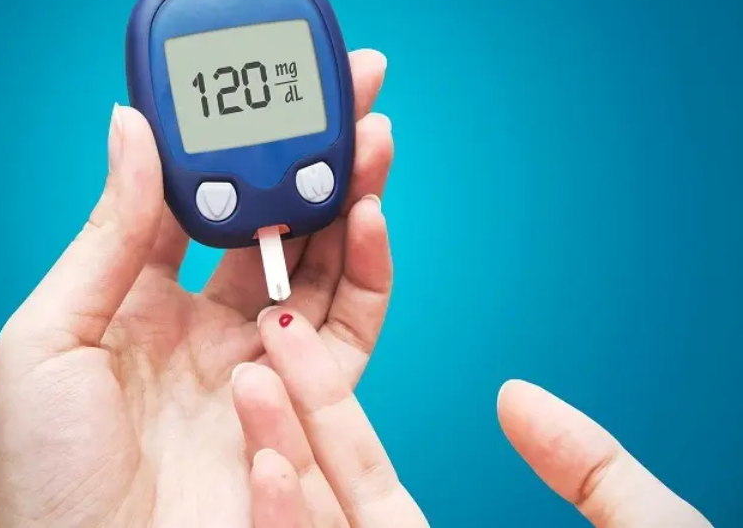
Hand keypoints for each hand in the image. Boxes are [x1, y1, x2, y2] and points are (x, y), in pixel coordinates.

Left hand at [0, 49, 392, 527]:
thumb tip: (132, 128)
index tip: (263, 89)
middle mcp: (213, 323)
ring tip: (369, 143)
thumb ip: (109, 234)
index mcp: (146, 299)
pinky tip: (368, 219)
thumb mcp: (50, 337)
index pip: (206, 201)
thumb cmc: (50, 475)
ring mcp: (264, 360)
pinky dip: (369, 271)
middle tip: (348, 97)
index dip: (238, 145)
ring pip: (326, 264)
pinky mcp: (307, 402)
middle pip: (281, 224)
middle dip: (316, 158)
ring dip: (351, 199)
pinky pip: (352, 328)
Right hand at [234, 311, 712, 527]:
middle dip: (290, 413)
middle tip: (264, 332)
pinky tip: (270, 473)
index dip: (328, 408)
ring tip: (250, 382)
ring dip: (271, 463)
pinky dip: (284, 527)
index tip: (299, 341)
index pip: (363, 477)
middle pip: (325, 494)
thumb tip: (514, 395)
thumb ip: (590, 470)